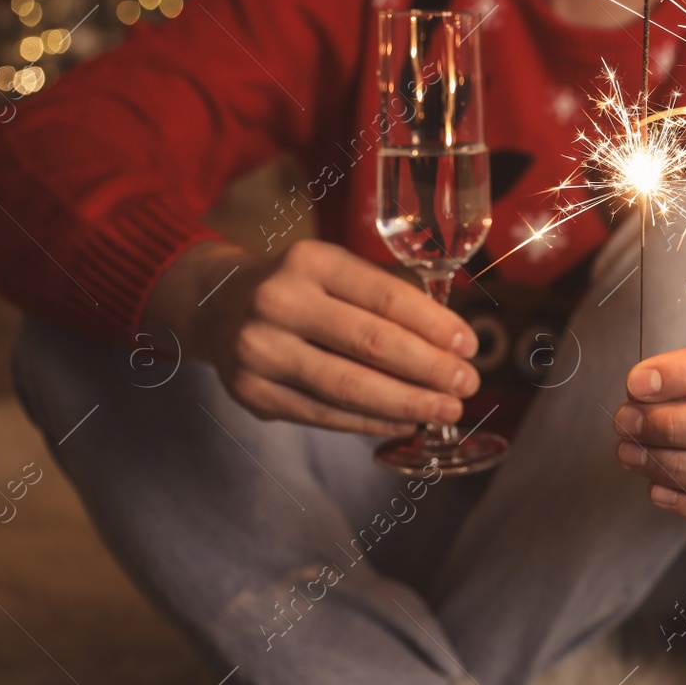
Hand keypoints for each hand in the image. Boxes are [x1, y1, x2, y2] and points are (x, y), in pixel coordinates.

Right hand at [146, 239, 479, 434]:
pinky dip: (371, 422)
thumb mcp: (334, 269)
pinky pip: (324, 414)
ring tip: (446, 410)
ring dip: (406, 403)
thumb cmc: (299, 288)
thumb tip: (452, 340)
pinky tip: (405, 422)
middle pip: (370, 343)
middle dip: (429, 369)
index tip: (469, 345)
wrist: (215, 306)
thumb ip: (385, 295)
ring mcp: (260, 351)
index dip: (434, 325)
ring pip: (348, 386)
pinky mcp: (252, 394)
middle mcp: (279, 303)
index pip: (385, 297)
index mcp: (310, 262)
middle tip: (468, 384)